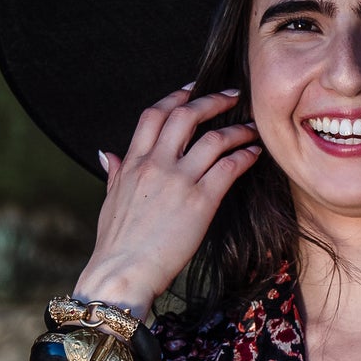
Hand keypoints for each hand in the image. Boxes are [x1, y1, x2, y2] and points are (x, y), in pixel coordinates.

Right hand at [72, 87, 260, 314]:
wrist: (123, 272)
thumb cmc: (115, 244)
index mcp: (133, 163)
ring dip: (237, 129)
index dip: (176, 97)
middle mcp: (156, 165)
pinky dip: (244, 156)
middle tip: (233, 95)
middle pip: (186, 116)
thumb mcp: (108, 201)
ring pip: (213, 139)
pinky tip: (253, 155)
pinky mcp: (200, 202)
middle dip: (212, 100)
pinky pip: (228, 168)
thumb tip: (106, 154)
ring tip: (252, 128)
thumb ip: (114, 173)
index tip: (194, 88)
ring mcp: (179, 181)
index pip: (154, 115)